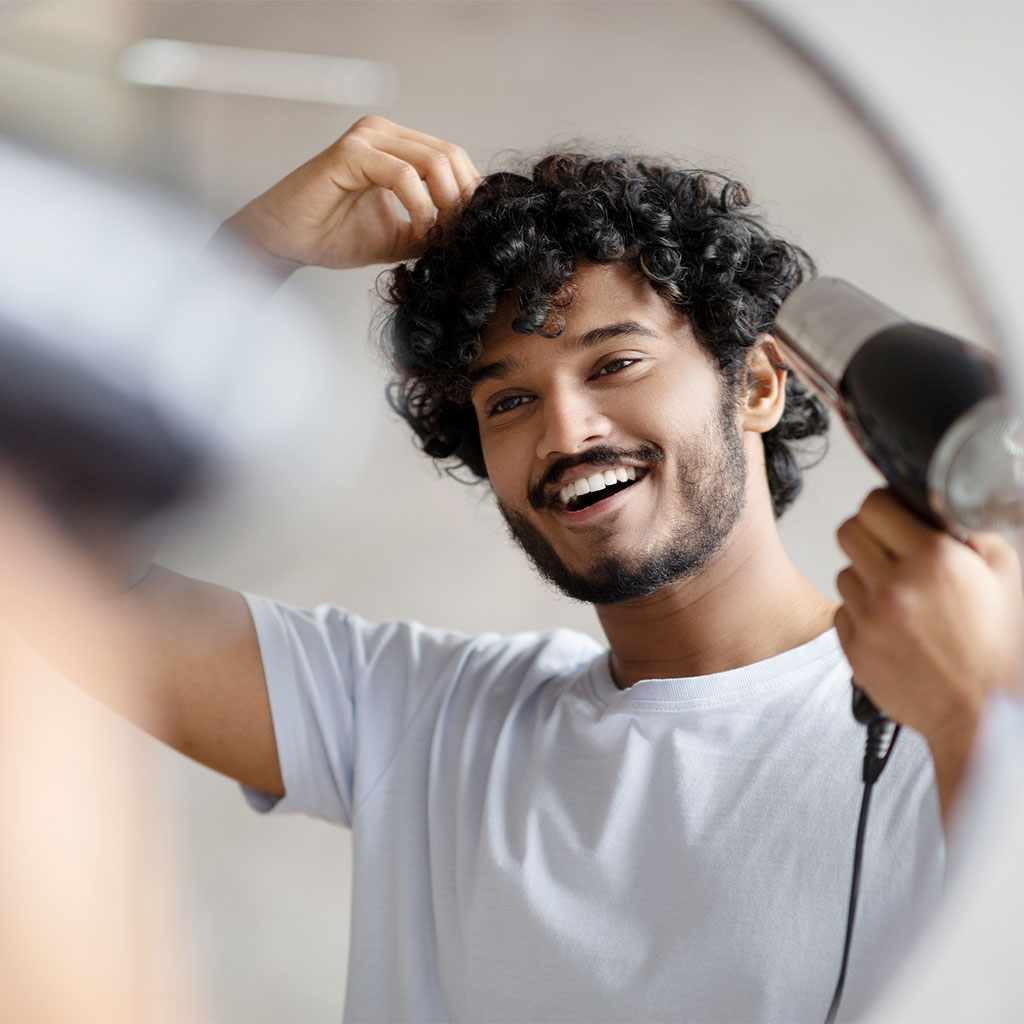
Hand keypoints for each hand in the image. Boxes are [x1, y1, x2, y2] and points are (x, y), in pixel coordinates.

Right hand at [218, 116, 479, 275]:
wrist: (285, 241)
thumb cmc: (334, 236)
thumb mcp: (399, 237)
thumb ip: (432, 229)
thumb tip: (469, 235)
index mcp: (398, 146)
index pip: (453, 158)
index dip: (470, 195)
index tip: (470, 233)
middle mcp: (384, 133)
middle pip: (451, 155)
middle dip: (463, 201)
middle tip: (459, 237)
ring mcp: (367, 138)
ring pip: (433, 161)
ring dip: (445, 205)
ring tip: (438, 238)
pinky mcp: (351, 152)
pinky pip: (404, 176)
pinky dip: (419, 207)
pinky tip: (417, 232)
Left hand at [834, 489, 1023, 818]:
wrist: (980, 713)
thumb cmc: (997, 652)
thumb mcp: (1006, 579)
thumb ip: (974, 535)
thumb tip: (940, 512)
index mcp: (934, 561)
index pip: (875, 505)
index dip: (883, 505)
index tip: (890, 513)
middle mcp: (896, 586)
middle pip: (848, 532)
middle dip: (869, 535)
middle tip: (889, 549)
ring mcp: (870, 618)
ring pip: (844, 572)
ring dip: (865, 577)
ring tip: (899, 596)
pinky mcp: (853, 646)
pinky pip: (841, 611)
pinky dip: (860, 613)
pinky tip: (890, 624)